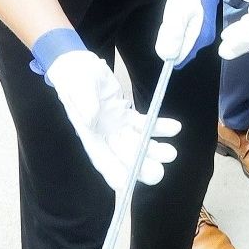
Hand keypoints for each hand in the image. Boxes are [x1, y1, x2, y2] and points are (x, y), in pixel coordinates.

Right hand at [44, 50, 180, 190]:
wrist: (79, 64)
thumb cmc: (74, 75)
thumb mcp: (77, 84)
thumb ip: (84, 101)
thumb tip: (90, 119)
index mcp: (87, 133)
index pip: (100, 157)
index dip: (112, 171)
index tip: (124, 184)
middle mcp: (103, 135)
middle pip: (122, 156)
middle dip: (139, 166)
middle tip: (158, 173)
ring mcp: (116, 127)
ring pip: (137, 144)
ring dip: (154, 150)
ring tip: (171, 153)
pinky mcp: (126, 116)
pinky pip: (144, 125)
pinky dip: (159, 127)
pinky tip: (175, 128)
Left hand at [154, 0, 226, 66]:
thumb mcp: (176, 12)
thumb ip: (172, 35)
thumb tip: (166, 56)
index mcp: (199, 38)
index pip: (179, 59)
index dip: (168, 49)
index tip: (167, 32)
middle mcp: (203, 39)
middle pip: (179, 51)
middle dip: (171, 39)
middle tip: (171, 19)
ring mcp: (202, 33)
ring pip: (180, 42)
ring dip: (173, 32)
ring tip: (175, 14)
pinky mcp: (200, 26)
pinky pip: (183, 34)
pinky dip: (177, 26)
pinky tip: (178, 13)